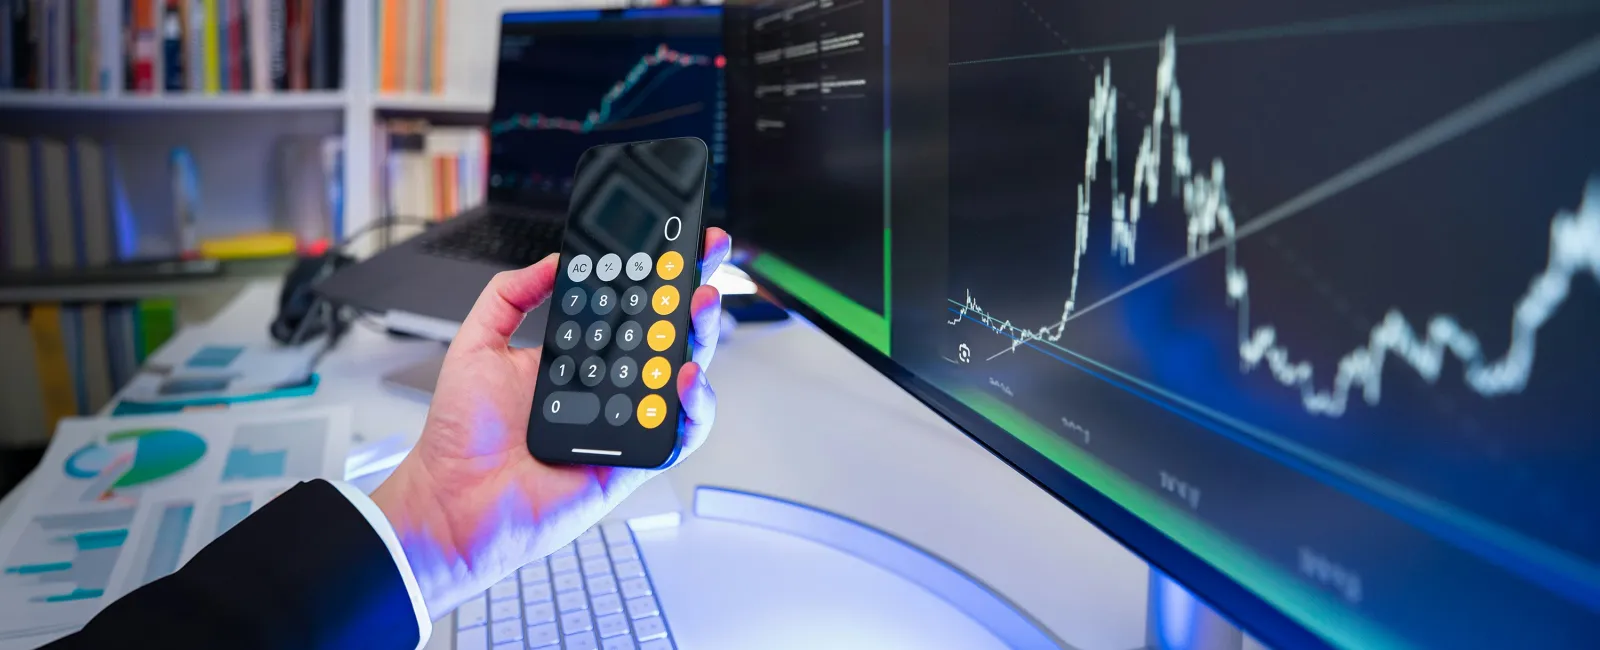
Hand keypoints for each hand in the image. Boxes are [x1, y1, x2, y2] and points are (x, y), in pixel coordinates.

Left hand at [371, 228, 731, 618]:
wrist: (453, 498)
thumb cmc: (463, 435)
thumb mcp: (477, 344)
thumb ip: (510, 295)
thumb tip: (553, 261)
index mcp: (580, 357)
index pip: (630, 308)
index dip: (658, 275)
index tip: (677, 238)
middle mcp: (610, 386)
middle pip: (669, 334)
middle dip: (695, 292)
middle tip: (704, 259)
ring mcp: (627, 421)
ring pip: (686, 375)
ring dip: (702, 337)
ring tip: (701, 306)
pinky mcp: (636, 460)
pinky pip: (681, 433)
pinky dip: (695, 406)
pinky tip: (685, 378)